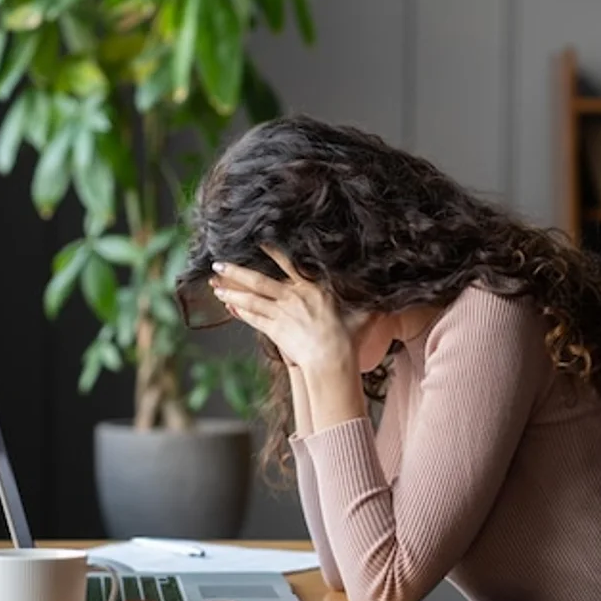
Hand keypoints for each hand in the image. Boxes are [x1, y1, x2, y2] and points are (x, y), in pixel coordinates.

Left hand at [211, 246, 360, 375]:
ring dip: (230, 290)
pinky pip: (252, 317)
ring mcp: (281, 313)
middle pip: (258, 279)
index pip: (289, 263)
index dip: (271, 251)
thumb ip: (366, 297)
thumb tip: (386, 287)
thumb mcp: (363, 312)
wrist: (333, 360)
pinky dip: (238, 309)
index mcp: (312, 287)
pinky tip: (227, 304)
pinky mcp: (274, 330)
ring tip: (214, 283)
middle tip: (218, 262)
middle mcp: (293, 296)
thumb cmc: (350, 338)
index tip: (256, 240)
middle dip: (236, 270)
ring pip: (250, 298)